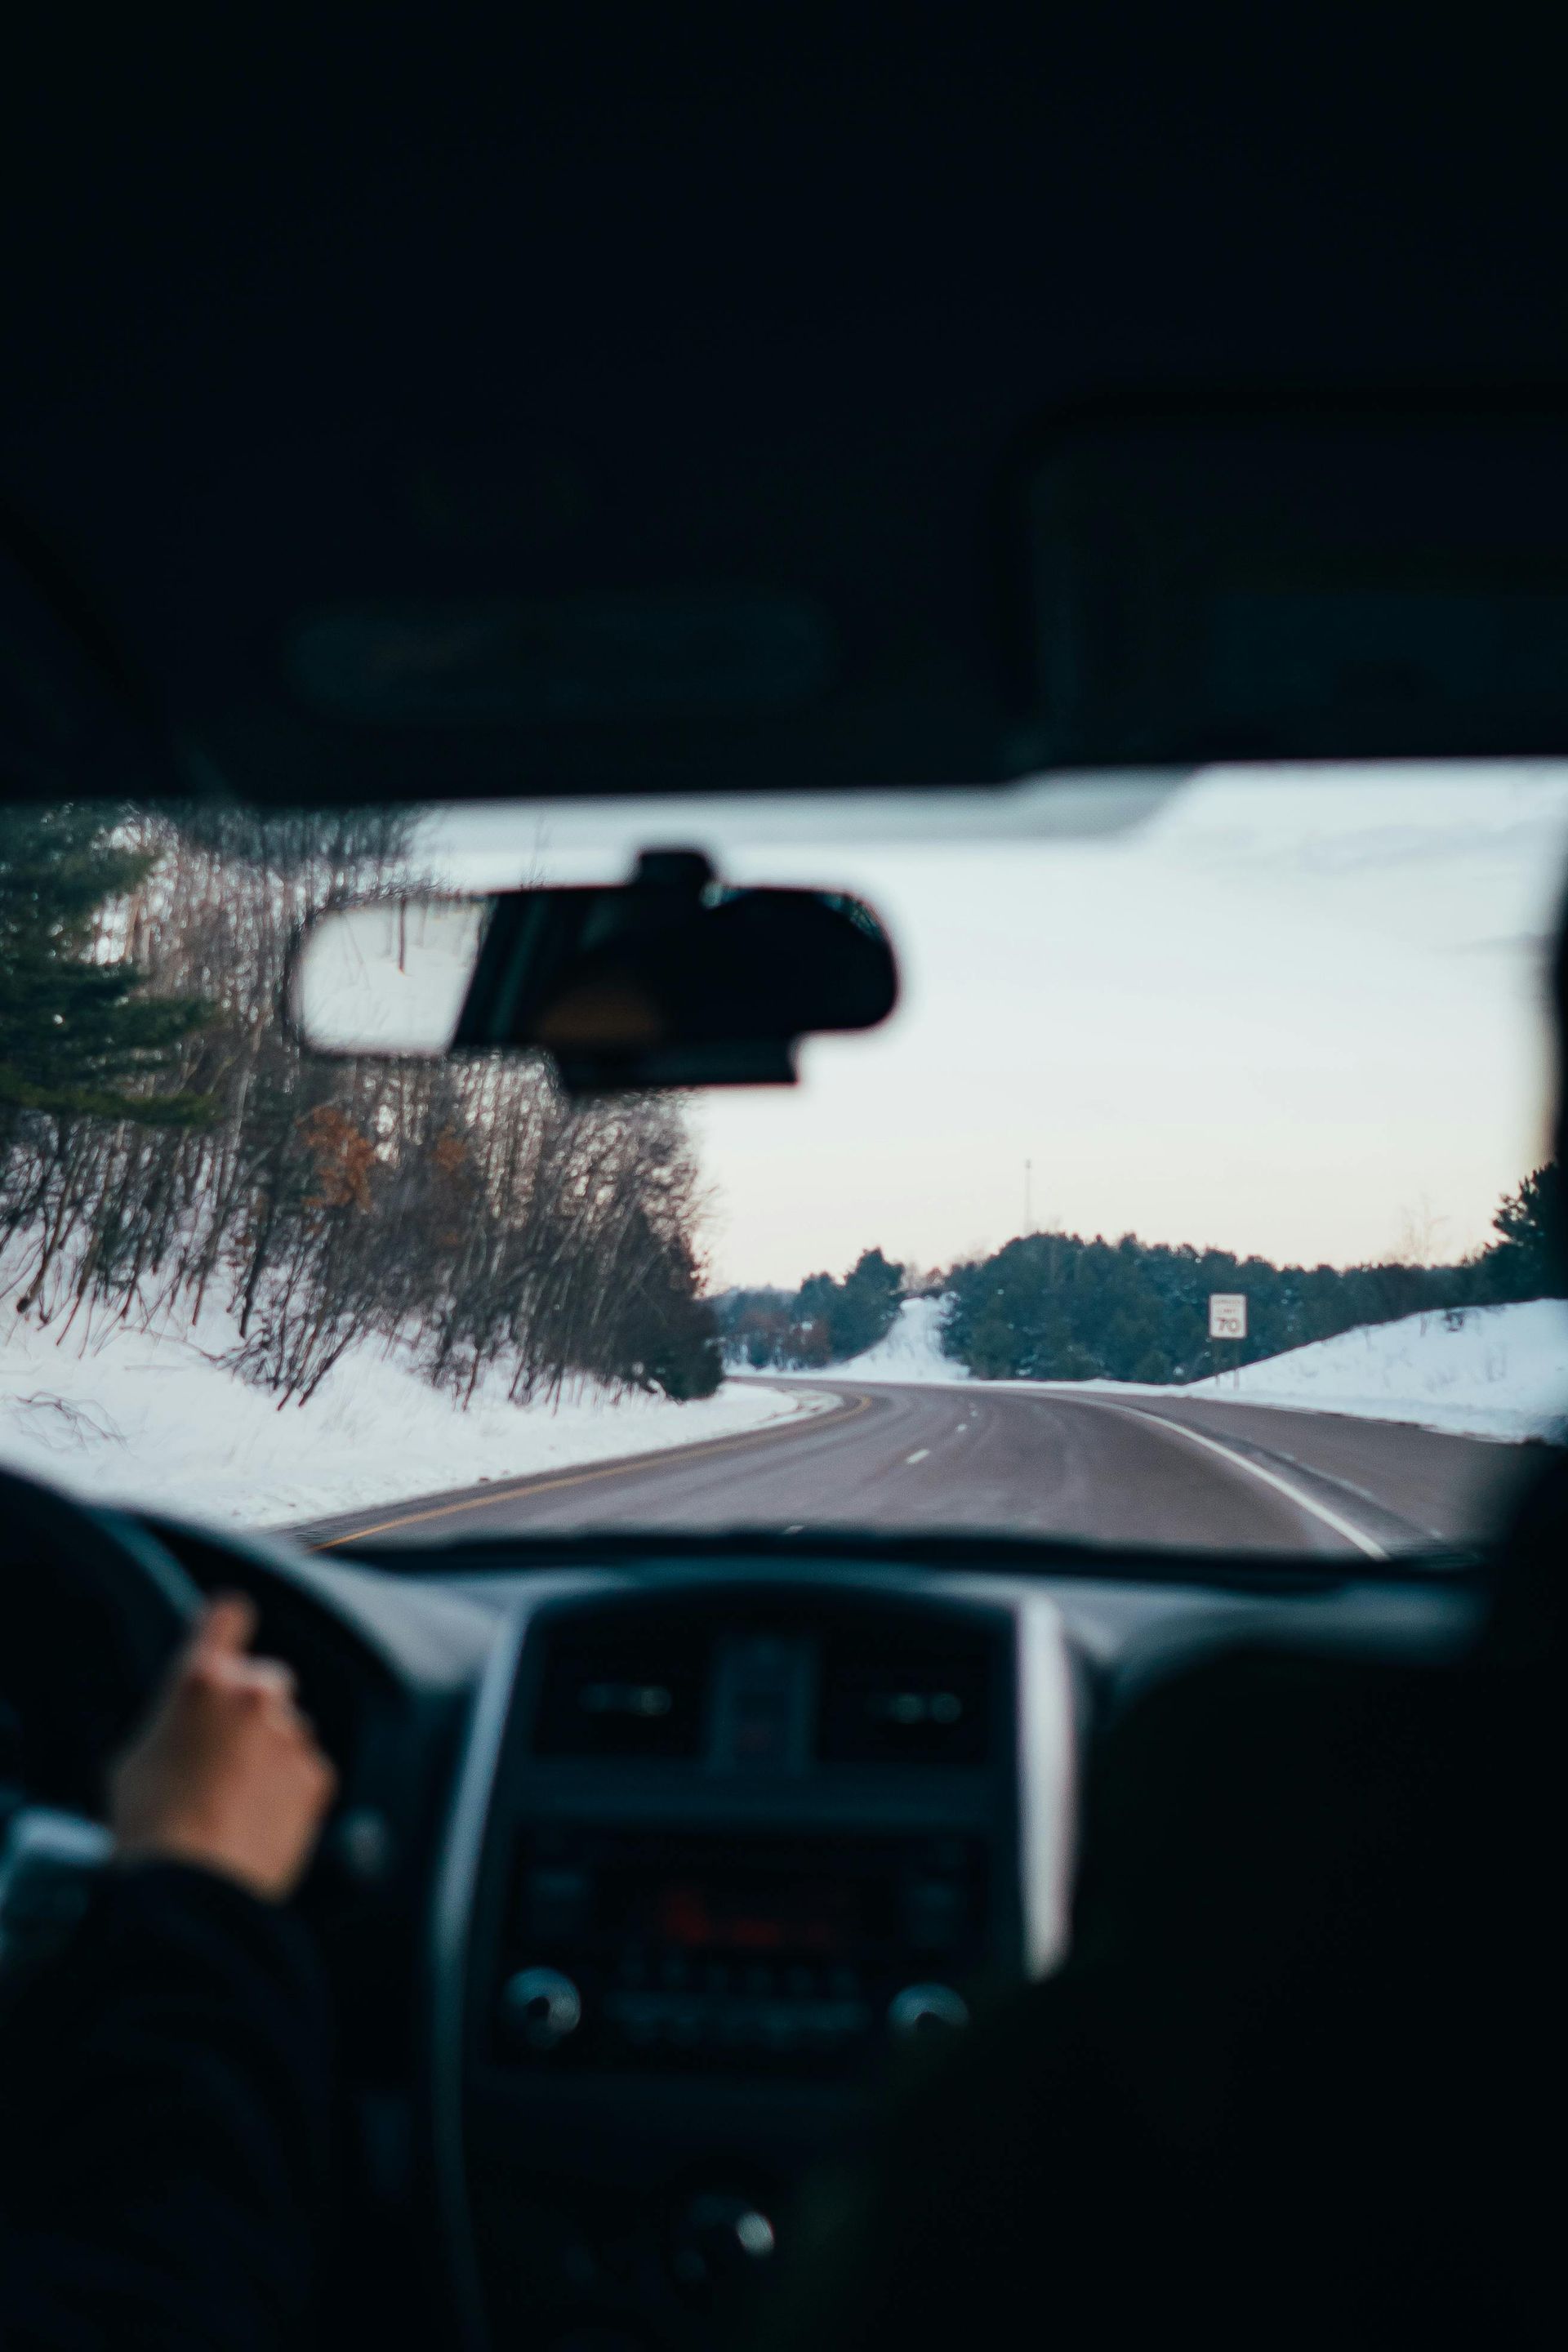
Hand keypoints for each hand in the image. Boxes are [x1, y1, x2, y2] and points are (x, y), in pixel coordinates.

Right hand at [110, 1594, 336, 1901]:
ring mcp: (291, 1735)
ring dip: (271, 1753)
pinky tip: (258, 1822)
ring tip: (235, 1803)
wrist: (191, 1889)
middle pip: (265, 1679)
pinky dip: (289, 1790)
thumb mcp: (134, 1758)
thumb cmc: (148, 1828)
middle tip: (225, 1752)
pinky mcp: (317, 1776)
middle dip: (250, 1707)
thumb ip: (171, 1722)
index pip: (228, 1615)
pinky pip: (306, 1771)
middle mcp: (253, 1696)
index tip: (229, 1633)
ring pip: (288, 1730)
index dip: (227, 1625)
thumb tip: (185, 1723)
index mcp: (200, 1680)